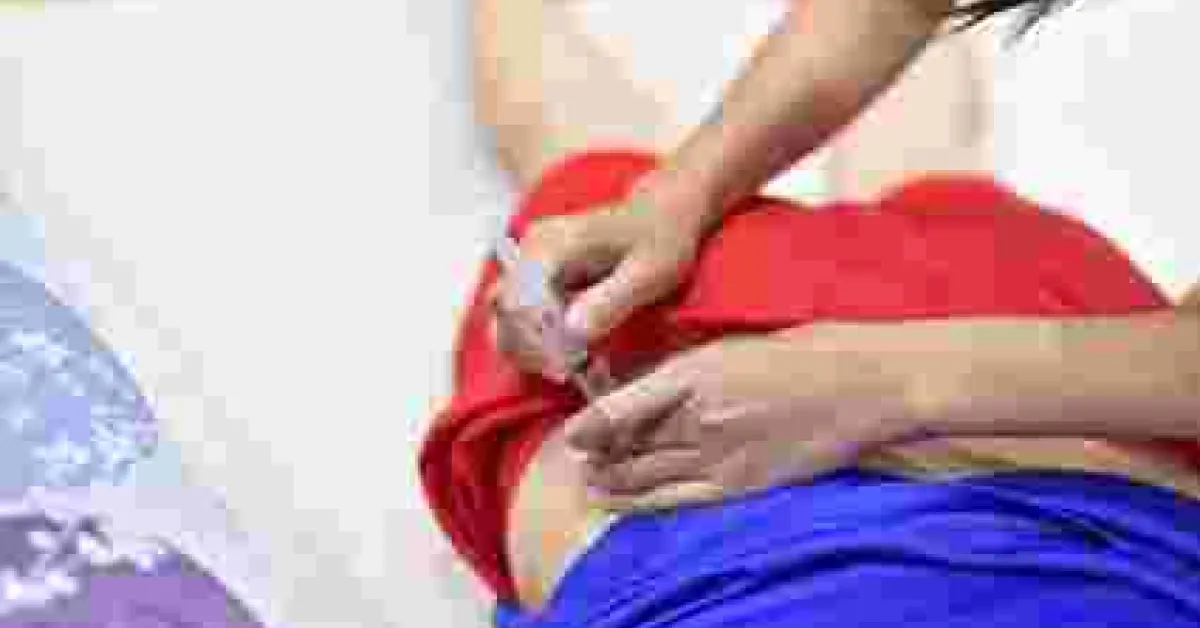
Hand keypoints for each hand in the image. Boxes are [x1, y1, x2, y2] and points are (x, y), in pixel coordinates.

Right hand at [490, 171, 713, 380]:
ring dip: (529, 349)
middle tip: (569, 371)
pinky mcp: (533, 277)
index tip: (568, 364)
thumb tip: (571, 333)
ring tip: (569, 366)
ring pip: (503, 317)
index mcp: (554, 243)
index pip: (519, 300)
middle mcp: (530, 248)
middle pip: (504, 311)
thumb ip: (611, 301)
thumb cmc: (660, 239)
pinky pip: (517, 317)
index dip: (536, 339)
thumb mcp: (649, 273)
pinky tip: (566, 353)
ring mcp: (528, 262)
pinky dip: (535, 342)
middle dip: (530, 349)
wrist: (659, 215)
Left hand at [563, 326, 921, 510]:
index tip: (571, 433)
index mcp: (696, 371)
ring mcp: (721, 453)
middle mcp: (701, 415)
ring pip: (645, 475)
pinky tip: (617, 502)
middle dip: (597, 453)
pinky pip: (675, 500)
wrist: (862, 384)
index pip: (621, 406)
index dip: (588, 425)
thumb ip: (682, 366)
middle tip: (580, 456)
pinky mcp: (740, 483)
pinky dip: (640, 503)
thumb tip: (636, 382)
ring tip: (591, 480)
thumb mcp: (730, 343)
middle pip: (628, 444)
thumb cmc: (801, 353)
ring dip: (610, 480)